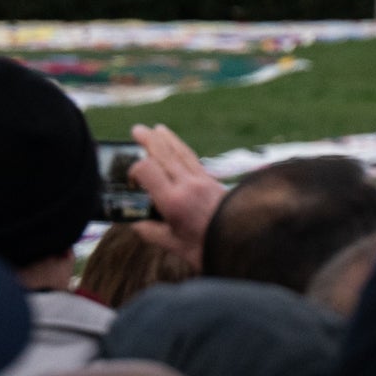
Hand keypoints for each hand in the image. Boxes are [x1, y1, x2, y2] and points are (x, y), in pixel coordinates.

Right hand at [126, 124, 224, 259]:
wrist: (245, 239)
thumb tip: (136, 224)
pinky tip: (177, 146)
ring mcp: (202, 180)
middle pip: (166, 155)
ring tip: (157, 129)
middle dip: (150, 140)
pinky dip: (182, 150)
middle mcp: (188, 184)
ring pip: (182, 153)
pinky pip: (193, 159)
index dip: (134, 171)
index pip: (148, 170)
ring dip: (168, 139)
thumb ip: (152, 232)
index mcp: (174, 200)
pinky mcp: (213, 180)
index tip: (131, 181)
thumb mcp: (173, 245)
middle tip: (137, 129)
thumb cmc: (207, 246)